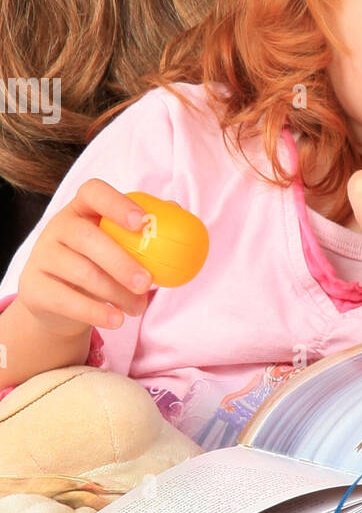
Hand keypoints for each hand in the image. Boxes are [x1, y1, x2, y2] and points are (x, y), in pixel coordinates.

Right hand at [18, 180, 153, 338]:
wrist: (59, 303)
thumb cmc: (99, 267)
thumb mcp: (118, 246)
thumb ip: (144, 233)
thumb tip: (176, 210)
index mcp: (82, 209)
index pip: (93, 192)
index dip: (116, 203)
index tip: (142, 222)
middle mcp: (57, 227)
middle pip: (87, 237)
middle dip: (121, 261)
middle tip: (147, 283)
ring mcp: (42, 256)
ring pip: (82, 273)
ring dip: (116, 294)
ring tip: (138, 309)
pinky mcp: (33, 287)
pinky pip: (66, 300)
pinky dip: (95, 312)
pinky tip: (116, 320)